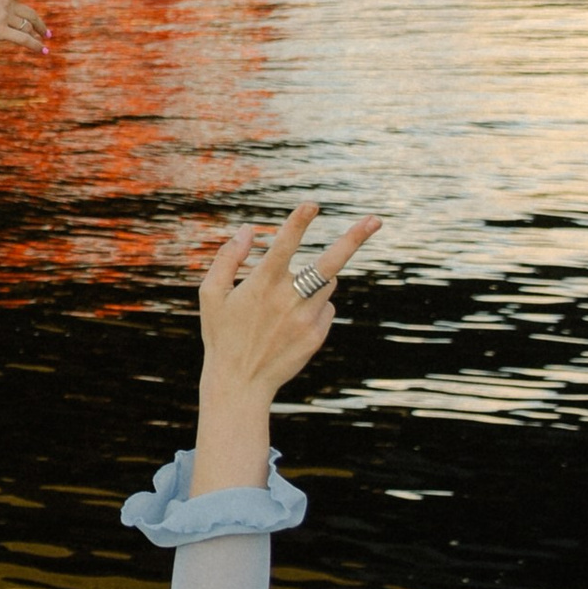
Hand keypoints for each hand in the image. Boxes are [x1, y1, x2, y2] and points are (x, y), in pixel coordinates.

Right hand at [0, 0, 65, 54]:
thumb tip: (11, 15)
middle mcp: (5, 2)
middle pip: (30, 14)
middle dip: (39, 24)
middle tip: (46, 32)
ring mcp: (2, 16)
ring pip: (26, 27)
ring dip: (35, 36)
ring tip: (42, 42)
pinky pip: (22, 39)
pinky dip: (34, 45)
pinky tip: (42, 50)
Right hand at [195, 203, 379, 405]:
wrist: (240, 383)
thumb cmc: (221, 334)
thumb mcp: (210, 294)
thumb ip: (227, 258)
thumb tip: (249, 230)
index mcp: (261, 284)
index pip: (285, 245)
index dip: (299, 221)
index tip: (312, 205)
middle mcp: (289, 299)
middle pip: (330, 263)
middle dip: (354, 239)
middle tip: (376, 220)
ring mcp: (306, 318)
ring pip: (328, 282)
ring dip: (316, 278)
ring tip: (288, 300)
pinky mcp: (317, 334)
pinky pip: (326, 307)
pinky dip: (314, 305)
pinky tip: (290, 323)